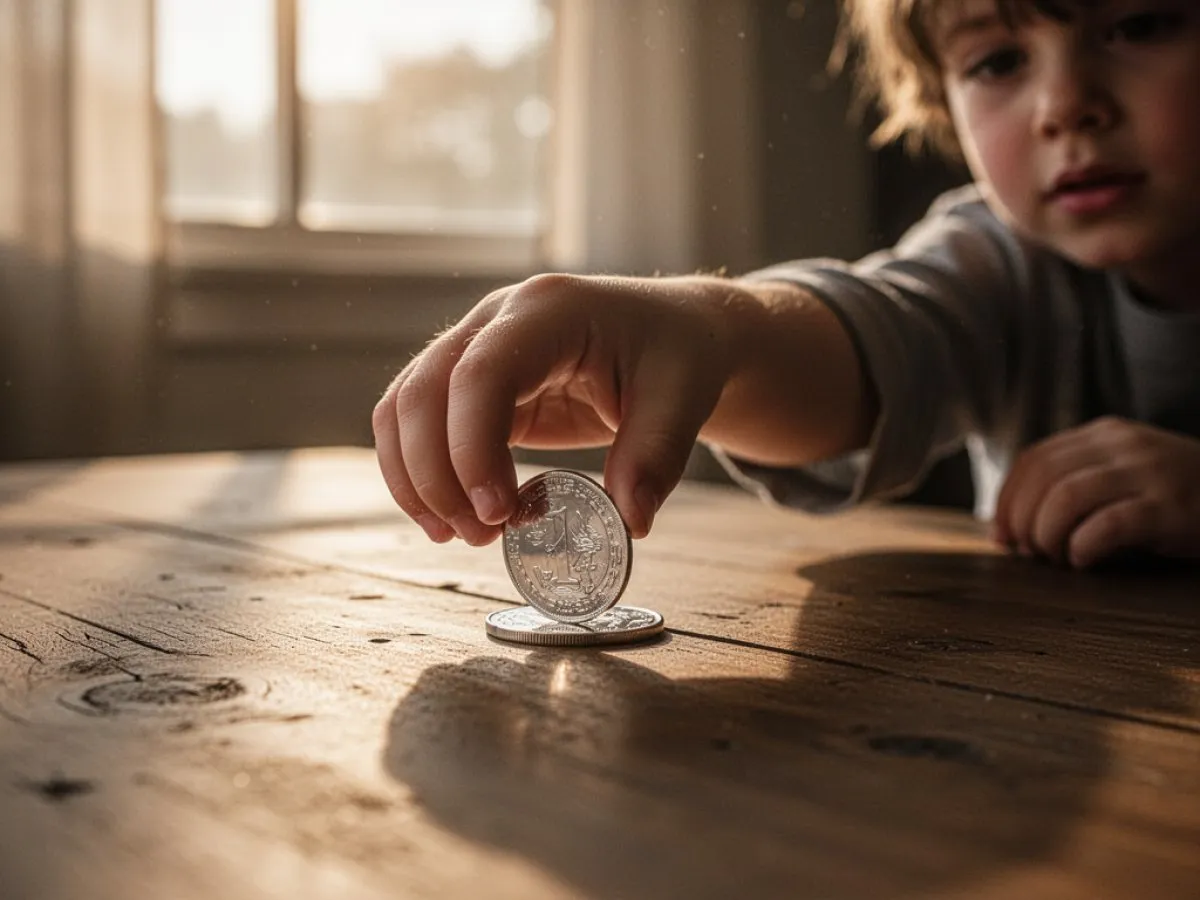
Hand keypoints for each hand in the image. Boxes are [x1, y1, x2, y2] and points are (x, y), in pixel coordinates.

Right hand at [372, 273, 734, 545]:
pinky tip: (449, 519)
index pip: (481, 373)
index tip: (496, 513)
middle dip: (437, 475)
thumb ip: (655, 457)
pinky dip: (421, 473)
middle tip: (481, 536)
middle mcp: (497, 319)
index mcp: (549, 311)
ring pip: (405, 408)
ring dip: (417, 479)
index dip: (472, 447)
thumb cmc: (677, 353)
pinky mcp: (472, 383)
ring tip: (459, 537)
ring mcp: (475, 346)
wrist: (674, 330)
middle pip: (424, 391)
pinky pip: (419, 423)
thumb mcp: (683, 398)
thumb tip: (630, 522)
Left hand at [992, 417, 1199, 568]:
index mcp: (1103, 434)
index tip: (1002, 535)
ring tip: (1057, 557)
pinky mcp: (1169, 509)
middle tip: (1031, 552)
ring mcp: (1148, 474)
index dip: (1007, 500)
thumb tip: (1006, 530)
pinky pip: (1106, 526)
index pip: (1033, 459)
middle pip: (1043, 478)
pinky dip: (1082, 547)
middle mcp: (1122, 446)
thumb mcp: (1123, 476)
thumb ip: (1072, 487)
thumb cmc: (1175, 497)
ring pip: (1065, 498)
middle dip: (1023, 520)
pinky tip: (1084, 560)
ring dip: (1047, 534)